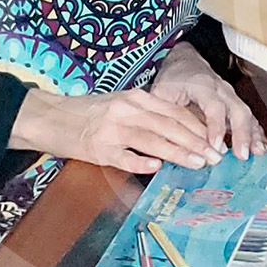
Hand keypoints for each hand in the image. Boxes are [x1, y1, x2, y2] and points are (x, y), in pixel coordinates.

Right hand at [8, 87, 221, 174]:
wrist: (51, 117)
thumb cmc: (90, 112)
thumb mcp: (122, 105)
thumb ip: (149, 115)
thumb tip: (181, 132)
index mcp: (136, 98)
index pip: (175, 112)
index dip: (198, 128)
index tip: (215, 141)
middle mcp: (127, 111)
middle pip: (169, 126)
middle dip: (196, 143)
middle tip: (215, 157)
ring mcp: (113, 130)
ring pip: (153, 140)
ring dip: (179, 153)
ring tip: (199, 163)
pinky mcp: (99, 149)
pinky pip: (125, 157)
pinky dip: (142, 162)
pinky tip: (157, 167)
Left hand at [150, 42, 266, 160]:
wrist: (185, 63)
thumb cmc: (173, 80)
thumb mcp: (160, 93)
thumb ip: (162, 114)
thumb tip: (162, 140)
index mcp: (202, 85)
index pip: (214, 106)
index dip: (216, 126)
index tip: (216, 146)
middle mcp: (221, 90)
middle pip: (238, 110)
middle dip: (242, 134)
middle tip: (242, 155)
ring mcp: (231, 97)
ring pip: (247, 114)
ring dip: (253, 135)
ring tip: (258, 154)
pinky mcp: (235, 105)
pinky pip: (250, 118)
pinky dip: (257, 133)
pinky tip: (261, 149)